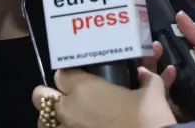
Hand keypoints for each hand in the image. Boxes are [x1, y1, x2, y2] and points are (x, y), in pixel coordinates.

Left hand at [31, 68, 175, 127]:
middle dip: (50, 96)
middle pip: (40, 96)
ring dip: (52, 119)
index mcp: (84, 88)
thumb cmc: (149, 120)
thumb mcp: (154, 94)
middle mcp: (68, 109)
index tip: (79, 79)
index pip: (61, 73)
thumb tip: (146, 74)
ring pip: (43, 122)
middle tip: (65, 99)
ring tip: (67, 121)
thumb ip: (148, 79)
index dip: (69, 76)